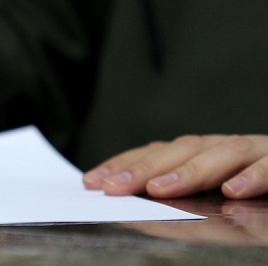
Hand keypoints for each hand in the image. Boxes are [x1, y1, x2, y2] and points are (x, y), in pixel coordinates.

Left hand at [82, 135, 267, 198]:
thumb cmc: (254, 186)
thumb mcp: (209, 190)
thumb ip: (177, 191)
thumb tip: (122, 196)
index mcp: (201, 152)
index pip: (156, 152)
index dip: (123, 164)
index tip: (92, 181)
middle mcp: (224, 146)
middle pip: (180, 150)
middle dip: (143, 168)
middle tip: (113, 187)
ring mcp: (257, 150)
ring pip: (222, 152)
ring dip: (190, 171)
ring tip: (159, 191)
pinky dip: (255, 175)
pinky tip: (234, 191)